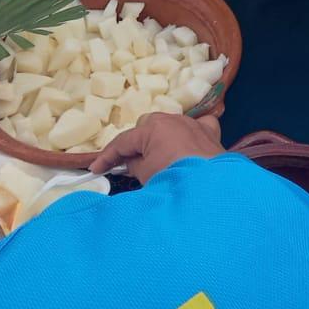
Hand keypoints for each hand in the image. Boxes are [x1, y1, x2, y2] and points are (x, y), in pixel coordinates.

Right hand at [89, 111, 222, 181]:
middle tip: (129, 164)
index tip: (96, 169)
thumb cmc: (173, 180)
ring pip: (170, 124)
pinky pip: (198, 125)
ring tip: (156, 158)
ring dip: (161, 138)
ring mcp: (194, 124)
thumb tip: (131, 160)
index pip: (124, 141)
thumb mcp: (145, 175)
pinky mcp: (210, 134)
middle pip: (147, 126)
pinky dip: (190, 133)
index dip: (108, 156)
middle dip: (136, 143)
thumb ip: (134, 164)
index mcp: (153, 127)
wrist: (211, 188)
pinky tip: (188, 143)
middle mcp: (174, 119)